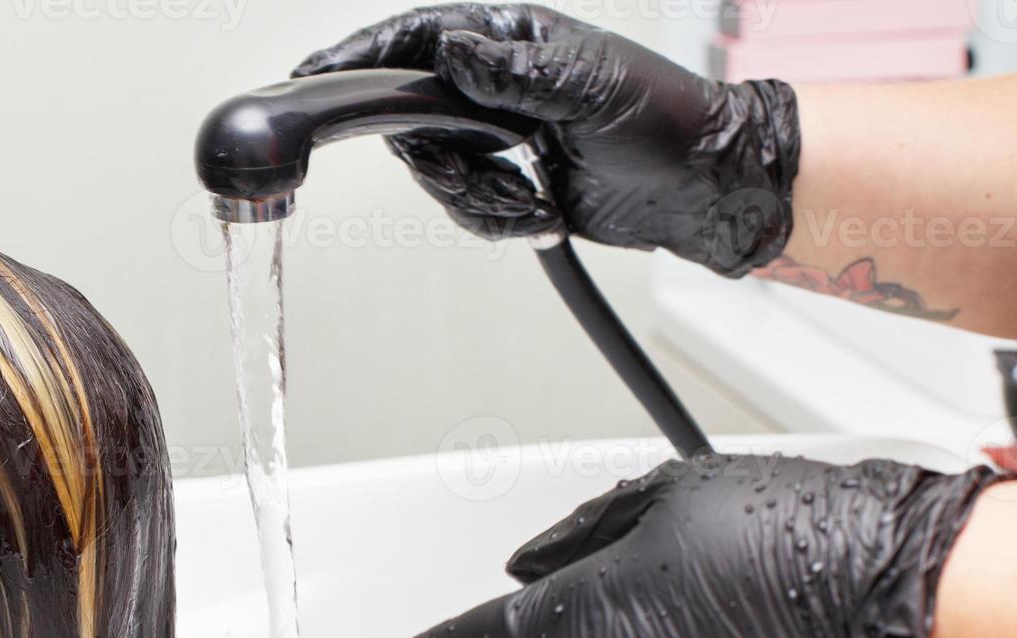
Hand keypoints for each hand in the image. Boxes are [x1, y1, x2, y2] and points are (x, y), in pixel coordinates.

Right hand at [293, 3, 801, 275]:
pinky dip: (500, 219)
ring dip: (481, 199)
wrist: (701, 190)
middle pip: (412, 118)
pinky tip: (543, 211)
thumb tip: (450, 51)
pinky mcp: (508, 178)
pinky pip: (467, 207)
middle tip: (482, 176)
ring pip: (438, 173)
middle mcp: (497, 84)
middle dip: (443, 162)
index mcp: (511, 41)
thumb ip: (512, 73)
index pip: (416, 38)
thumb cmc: (667, 122)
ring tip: (533, 198)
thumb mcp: (589, 89)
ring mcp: (499, 133)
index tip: (315, 72)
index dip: (361, 55)